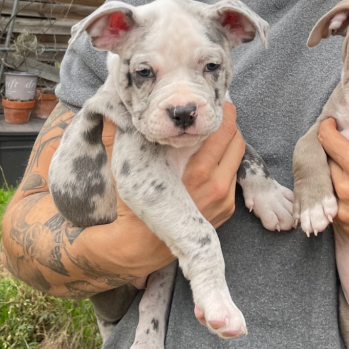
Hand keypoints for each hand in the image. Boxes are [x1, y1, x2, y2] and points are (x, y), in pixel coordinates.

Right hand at [95, 102, 243, 284]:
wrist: (140, 247)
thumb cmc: (134, 206)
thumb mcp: (127, 170)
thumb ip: (118, 138)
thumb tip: (110, 110)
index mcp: (198, 175)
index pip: (224, 133)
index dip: (224, 112)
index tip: (217, 101)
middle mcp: (217, 188)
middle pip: (237, 142)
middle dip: (229, 125)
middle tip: (215, 112)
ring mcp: (225, 201)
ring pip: (237, 158)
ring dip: (229, 143)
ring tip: (213, 131)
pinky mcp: (228, 210)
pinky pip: (233, 176)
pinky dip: (227, 161)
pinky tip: (212, 156)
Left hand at [318, 117, 348, 250]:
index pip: (327, 140)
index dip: (326, 128)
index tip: (331, 124)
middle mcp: (346, 189)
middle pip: (323, 162)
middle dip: (328, 151)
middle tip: (338, 144)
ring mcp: (344, 210)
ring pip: (325, 184)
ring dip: (331, 172)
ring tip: (342, 165)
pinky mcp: (347, 226)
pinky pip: (332, 203)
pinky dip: (337, 193)